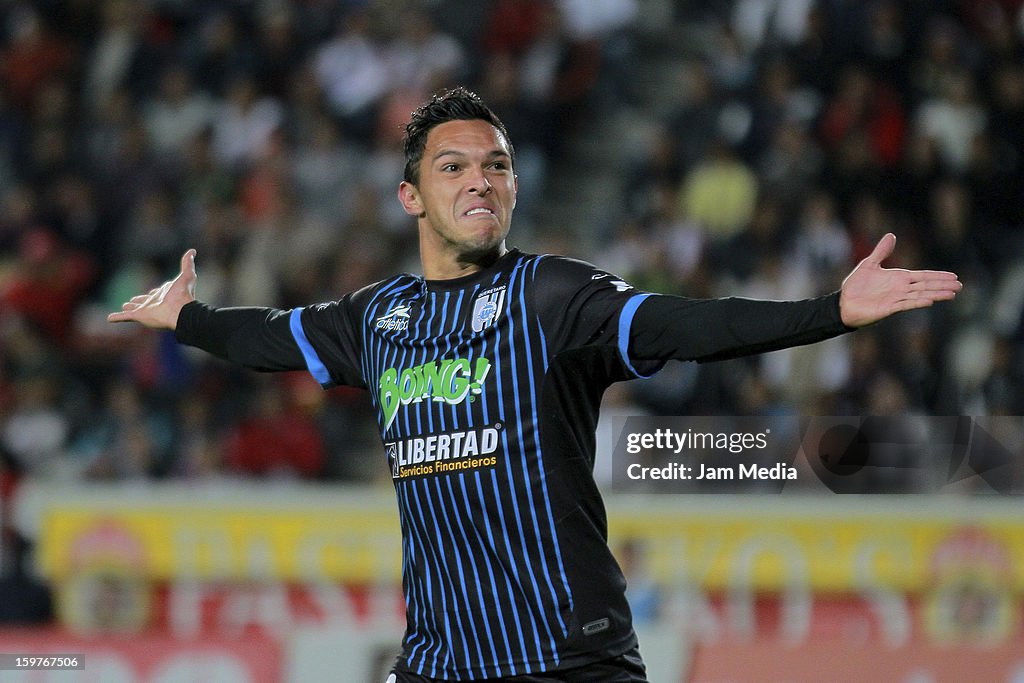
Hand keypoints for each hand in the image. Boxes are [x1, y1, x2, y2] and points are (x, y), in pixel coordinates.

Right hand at [107, 249, 196, 329]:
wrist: (179, 310)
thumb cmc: (183, 294)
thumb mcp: (187, 275)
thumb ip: (187, 263)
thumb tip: (193, 251)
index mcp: (165, 295)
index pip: (158, 293)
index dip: (156, 292)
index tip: (155, 291)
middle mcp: (155, 303)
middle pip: (145, 301)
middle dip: (140, 300)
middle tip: (133, 300)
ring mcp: (146, 310)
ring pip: (135, 308)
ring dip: (129, 308)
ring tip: (124, 306)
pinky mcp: (138, 316)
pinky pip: (124, 317)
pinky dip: (116, 317)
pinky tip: (109, 319)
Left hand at [839, 233, 960, 327]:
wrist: (843, 303)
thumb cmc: (855, 286)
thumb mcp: (868, 264)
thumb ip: (881, 252)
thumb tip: (891, 235)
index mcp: (898, 278)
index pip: (922, 276)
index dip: (937, 276)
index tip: (953, 276)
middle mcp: (900, 288)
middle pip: (926, 285)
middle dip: (942, 284)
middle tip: (960, 285)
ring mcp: (896, 299)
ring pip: (921, 295)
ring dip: (936, 294)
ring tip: (952, 294)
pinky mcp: (889, 308)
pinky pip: (906, 304)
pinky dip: (918, 302)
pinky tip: (931, 300)